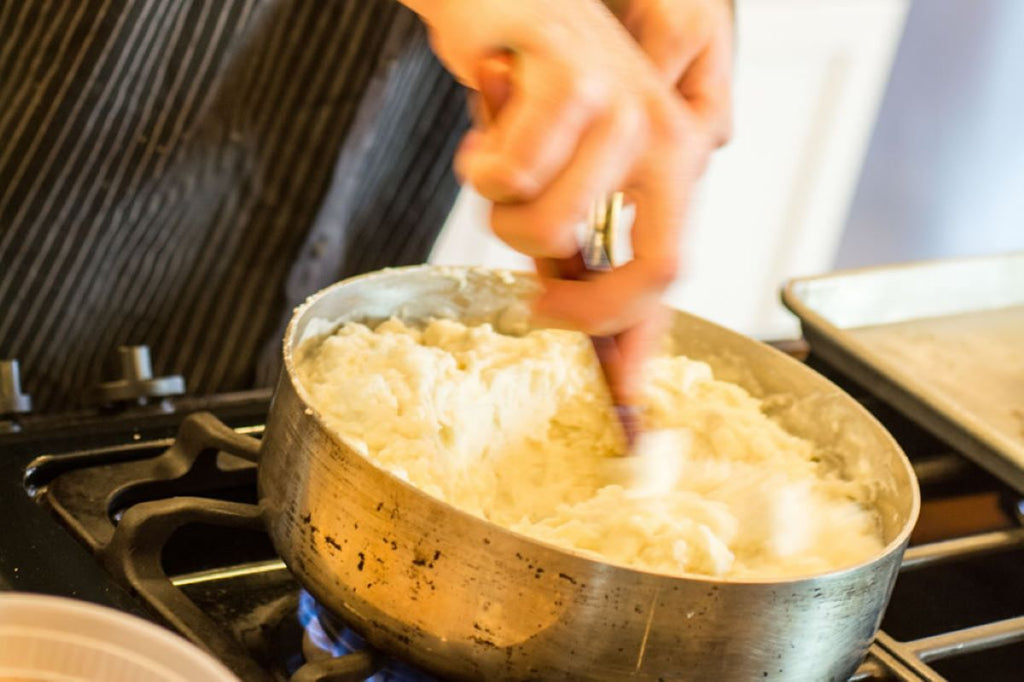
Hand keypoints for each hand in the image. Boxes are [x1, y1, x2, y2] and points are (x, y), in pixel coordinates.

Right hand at [403, 0, 729, 400]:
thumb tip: (601, 355)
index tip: (620, 394)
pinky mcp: (567, 71)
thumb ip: (583, 260)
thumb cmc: (533, 94)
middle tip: (535, 275)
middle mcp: (663, 133)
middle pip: (641, 270)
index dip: (642, 342)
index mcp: (671, 163)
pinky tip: (488, 122)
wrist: (500, 2)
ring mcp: (622, 101)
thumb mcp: (568, 183)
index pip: (669, 271)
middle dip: (571, 300)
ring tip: (502, 162)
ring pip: (550, 226)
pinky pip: (507, 172)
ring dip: (502, 212)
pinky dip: (478, 163)